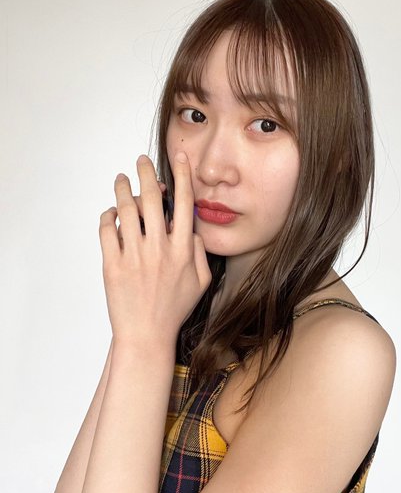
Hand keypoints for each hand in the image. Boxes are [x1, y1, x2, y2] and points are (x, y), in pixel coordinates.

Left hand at [98, 152, 211, 351]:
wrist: (146, 334)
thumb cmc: (174, 309)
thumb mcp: (202, 281)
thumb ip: (199, 251)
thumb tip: (190, 228)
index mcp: (182, 249)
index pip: (183, 203)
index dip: (182, 176)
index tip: (178, 158)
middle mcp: (159, 248)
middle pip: (152, 199)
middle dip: (146, 173)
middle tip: (141, 161)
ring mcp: (134, 255)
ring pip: (126, 209)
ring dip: (123, 188)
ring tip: (121, 180)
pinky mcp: (112, 264)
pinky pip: (107, 230)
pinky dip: (107, 216)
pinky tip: (111, 213)